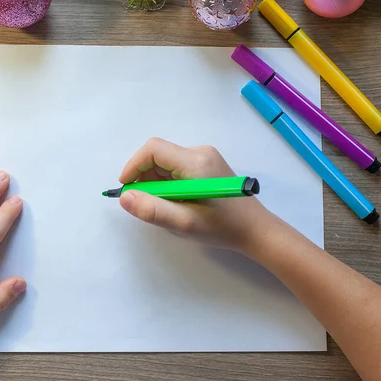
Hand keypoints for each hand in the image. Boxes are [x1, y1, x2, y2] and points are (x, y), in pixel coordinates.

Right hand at [119, 138, 271, 251]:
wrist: (255, 230)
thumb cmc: (221, 227)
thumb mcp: (183, 223)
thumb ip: (152, 209)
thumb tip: (124, 196)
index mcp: (195, 162)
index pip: (153, 149)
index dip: (133, 166)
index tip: (126, 189)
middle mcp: (200, 152)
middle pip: (159, 156)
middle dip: (145, 178)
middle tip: (146, 204)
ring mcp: (205, 157)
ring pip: (166, 162)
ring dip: (156, 183)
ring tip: (165, 207)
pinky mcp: (207, 164)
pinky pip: (177, 167)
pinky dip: (168, 183)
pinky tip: (176, 203)